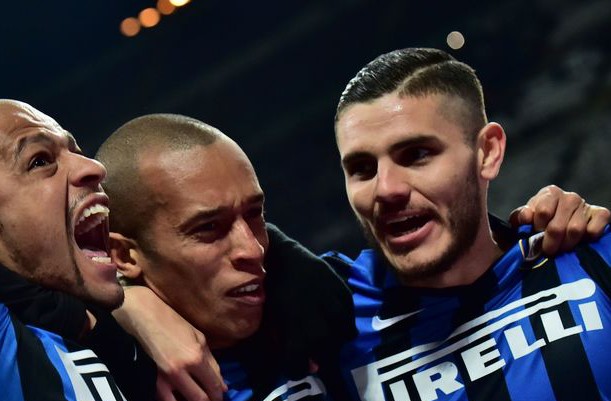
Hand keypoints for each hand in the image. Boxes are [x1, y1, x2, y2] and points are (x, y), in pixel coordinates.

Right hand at [112, 286, 226, 400]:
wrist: (143, 317)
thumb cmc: (173, 322)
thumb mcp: (199, 338)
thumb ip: (212, 363)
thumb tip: (223, 384)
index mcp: (195, 358)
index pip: (213, 385)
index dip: (219, 394)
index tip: (222, 396)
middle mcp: (180, 372)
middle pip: (199, 399)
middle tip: (212, 400)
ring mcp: (163, 379)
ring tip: (196, 398)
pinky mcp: (150, 381)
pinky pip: (164, 400)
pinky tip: (179, 397)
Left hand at [509, 185, 610, 254]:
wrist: (559, 226)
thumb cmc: (537, 222)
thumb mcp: (523, 219)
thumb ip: (520, 217)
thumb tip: (526, 217)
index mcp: (550, 193)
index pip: (543, 212)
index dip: (537, 228)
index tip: (535, 236)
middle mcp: (569, 197)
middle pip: (557, 226)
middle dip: (550, 243)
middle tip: (548, 250)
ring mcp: (585, 205)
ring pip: (575, 231)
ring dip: (566, 245)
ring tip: (561, 249)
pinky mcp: (601, 214)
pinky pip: (595, 229)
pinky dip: (587, 239)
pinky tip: (580, 242)